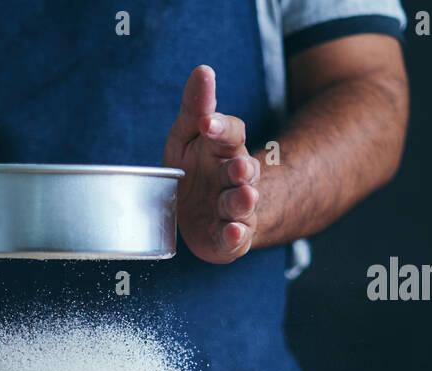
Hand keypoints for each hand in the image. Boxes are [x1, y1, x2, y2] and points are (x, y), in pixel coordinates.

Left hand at [162, 65, 259, 263]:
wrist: (201, 215)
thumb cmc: (194, 170)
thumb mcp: (187, 137)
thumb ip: (195, 108)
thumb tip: (203, 70)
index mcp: (223, 149)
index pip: (231, 133)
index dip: (221, 127)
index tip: (208, 123)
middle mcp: (234, 178)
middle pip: (244, 170)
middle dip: (242, 169)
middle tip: (238, 167)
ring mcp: (235, 209)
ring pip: (243, 204)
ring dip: (243, 201)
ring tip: (244, 196)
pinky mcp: (231, 238)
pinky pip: (236, 238)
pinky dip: (236, 236)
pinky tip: (234, 231)